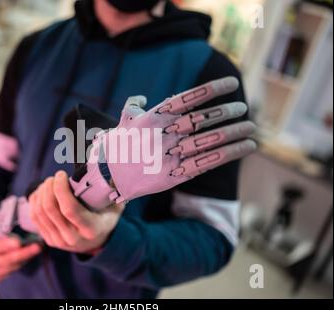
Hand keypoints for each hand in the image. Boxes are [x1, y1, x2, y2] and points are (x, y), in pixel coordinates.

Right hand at [0, 234, 41, 282]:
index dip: (4, 245)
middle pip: (3, 260)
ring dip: (25, 258)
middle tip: (35, 246)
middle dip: (21, 253)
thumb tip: (15, 223)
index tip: (17, 242)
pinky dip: (22, 262)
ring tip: (36, 248)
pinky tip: (29, 254)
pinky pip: (11, 271)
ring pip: (10, 267)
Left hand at [29, 170, 123, 253]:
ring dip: (41, 193)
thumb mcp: (115, 207)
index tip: (61, 175)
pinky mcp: (49, 240)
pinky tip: (41, 192)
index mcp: (90, 230)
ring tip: (48, 183)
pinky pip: (35, 218)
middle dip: (48, 188)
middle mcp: (73, 238)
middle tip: (54, 177)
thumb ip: (113, 191)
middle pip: (50, 209)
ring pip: (40, 212)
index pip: (69, 209)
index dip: (61, 189)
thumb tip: (111, 171)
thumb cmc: (106, 218)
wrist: (99, 242)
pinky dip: (35, 201)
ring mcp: (59, 241)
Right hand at [69, 77, 256, 210]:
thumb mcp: (123, 121)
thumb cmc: (117, 146)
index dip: (212, 89)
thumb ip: (134, 106)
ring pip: (209, 141)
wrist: (106, 176)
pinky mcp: (175, 174)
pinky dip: (229, 154)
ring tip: (251, 128)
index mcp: (154, 117)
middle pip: (202, 119)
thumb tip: (141, 98)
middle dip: (227, 112)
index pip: (188, 98)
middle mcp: (164, 134)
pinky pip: (208, 162)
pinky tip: (245, 147)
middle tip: (243, 109)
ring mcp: (170, 155)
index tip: (232, 83)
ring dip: (234, 133)